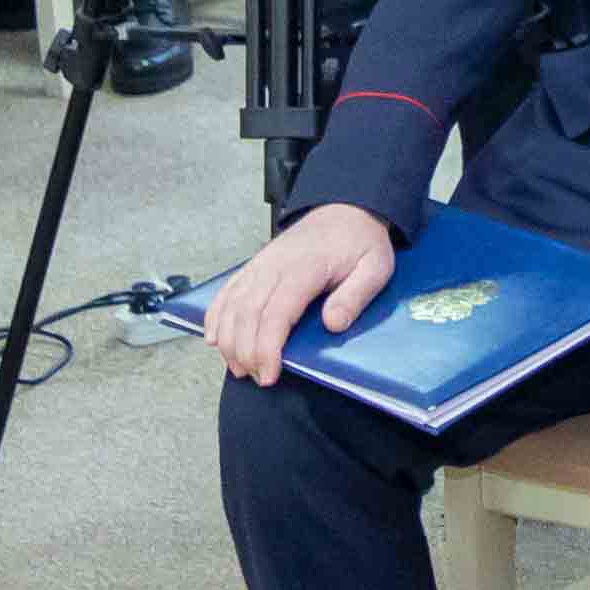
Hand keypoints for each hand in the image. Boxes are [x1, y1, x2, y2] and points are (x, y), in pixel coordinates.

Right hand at [200, 203, 404, 382]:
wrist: (345, 210)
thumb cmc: (359, 243)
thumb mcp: (375, 268)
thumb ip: (355, 296)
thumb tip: (333, 324)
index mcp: (304, 268)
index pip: (275, 313)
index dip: (267, 348)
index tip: (269, 375)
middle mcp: (275, 265)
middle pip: (247, 314)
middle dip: (246, 352)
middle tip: (257, 379)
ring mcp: (260, 264)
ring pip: (232, 305)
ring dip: (229, 340)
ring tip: (239, 368)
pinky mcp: (254, 266)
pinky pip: (227, 292)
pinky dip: (216, 316)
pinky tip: (214, 338)